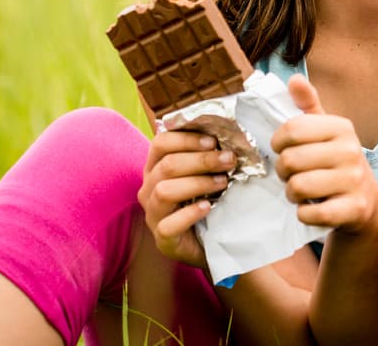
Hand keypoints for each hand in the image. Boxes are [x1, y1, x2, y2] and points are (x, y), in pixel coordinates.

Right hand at [138, 126, 236, 268]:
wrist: (206, 242)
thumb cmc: (204, 200)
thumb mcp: (203, 175)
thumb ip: (206, 155)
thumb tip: (229, 135)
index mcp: (155, 167)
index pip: (160, 143)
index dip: (186, 139)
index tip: (213, 141)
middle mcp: (148, 189)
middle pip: (167, 165)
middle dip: (201, 160)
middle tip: (228, 160)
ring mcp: (152, 214)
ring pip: (165, 191)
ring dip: (197, 183)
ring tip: (222, 182)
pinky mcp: (162, 238)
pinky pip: (169, 225)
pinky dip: (190, 213)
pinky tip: (208, 207)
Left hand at [272, 74, 377, 235]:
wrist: (364, 204)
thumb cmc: (335, 163)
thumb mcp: (324, 133)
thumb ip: (307, 106)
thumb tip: (294, 79)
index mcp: (342, 127)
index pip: (291, 129)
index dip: (277, 143)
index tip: (283, 149)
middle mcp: (351, 150)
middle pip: (290, 160)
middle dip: (283, 172)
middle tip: (293, 175)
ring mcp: (355, 181)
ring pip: (297, 187)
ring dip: (292, 194)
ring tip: (301, 192)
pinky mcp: (354, 209)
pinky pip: (310, 213)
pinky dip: (304, 215)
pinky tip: (312, 209)